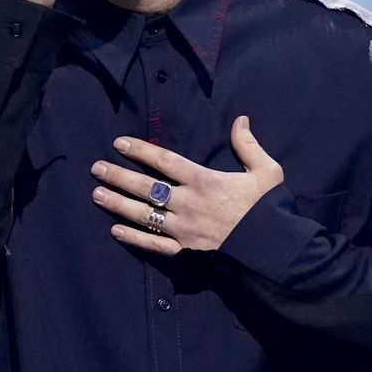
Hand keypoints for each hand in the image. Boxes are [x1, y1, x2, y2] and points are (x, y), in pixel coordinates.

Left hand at [90, 116, 284, 254]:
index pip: (165, 161)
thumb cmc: (270, 209)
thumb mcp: (266, 172)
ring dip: (118, 204)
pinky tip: (115, 231)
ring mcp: (184, 229)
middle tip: (96, 168)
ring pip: (144, 214)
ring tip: (96, 194)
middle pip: (146, 187)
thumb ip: (248, 145)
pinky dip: (134, 238)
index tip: (119, 143)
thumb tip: (240, 120)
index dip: (140, 150)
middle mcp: (189, 203)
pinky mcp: (186, 251)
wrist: (275, 250)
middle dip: (119, 176)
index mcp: (205, 181)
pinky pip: (154, 244)